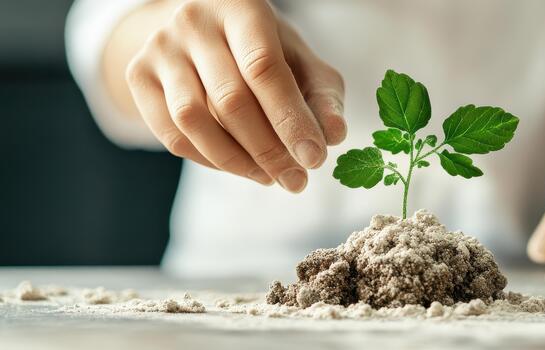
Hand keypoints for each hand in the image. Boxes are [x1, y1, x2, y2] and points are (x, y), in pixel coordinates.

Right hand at [126, 0, 345, 190]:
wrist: (204, 29)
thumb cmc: (264, 49)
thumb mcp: (301, 60)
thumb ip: (322, 95)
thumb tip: (335, 135)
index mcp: (242, 6)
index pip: (264, 68)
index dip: (290, 119)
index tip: (315, 159)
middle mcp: (194, 21)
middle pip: (230, 100)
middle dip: (269, 150)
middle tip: (297, 180)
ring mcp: (159, 47)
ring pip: (194, 120)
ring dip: (237, 161)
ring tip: (270, 177)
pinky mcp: (138, 74)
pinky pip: (171, 135)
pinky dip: (209, 160)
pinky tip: (240, 167)